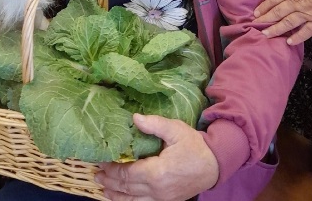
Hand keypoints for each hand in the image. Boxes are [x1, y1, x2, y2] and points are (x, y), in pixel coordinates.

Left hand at [97, 114, 218, 200]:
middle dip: (110, 181)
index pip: (128, 173)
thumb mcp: (175, 130)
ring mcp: (161, 199)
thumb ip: (154, 124)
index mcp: (157, 173)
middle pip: (127, 188)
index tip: (102, 160)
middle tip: (96, 173)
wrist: (214, 165)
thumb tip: (134, 118)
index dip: (112, 168)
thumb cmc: (195, 146)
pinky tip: (122, 197)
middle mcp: (157, 190)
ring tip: (102, 187)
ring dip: (116, 195)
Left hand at [254, 0, 311, 44]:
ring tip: (266, 35)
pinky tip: (289, 42)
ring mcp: (308, 12)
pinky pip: (306, 31)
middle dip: (266, 19)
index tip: (256, 12)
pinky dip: (297, 37)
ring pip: (288, 23)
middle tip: (256, 26)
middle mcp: (297, 2)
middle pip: (278, 12)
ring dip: (276, 30)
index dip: (265, 6)